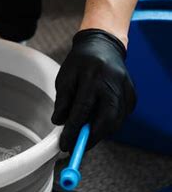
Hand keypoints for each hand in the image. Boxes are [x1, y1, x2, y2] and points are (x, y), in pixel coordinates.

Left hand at [52, 29, 135, 152]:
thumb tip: (59, 123)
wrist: (103, 45)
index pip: (82, 111)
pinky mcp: (132, 94)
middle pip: (106, 120)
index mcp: (92, 77)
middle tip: (77, 146)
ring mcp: (125, 89)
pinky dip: (109, 124)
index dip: (73, 131)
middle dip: (92, 138)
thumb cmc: (81, 62)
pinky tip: (98, 121)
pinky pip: (122, 116)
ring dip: (100, 132)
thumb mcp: (65, 77)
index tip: (65, 145)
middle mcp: (112, 83)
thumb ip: (62, 101)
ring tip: (86, 134)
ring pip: (116, 121)